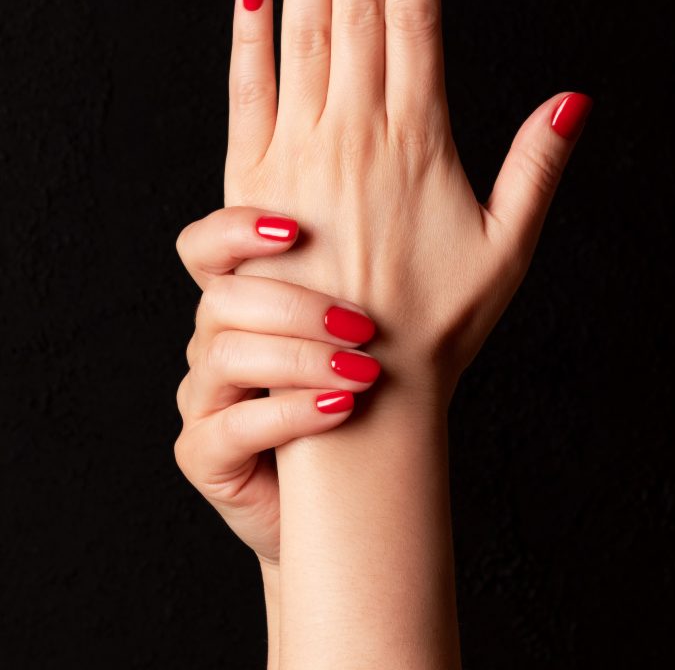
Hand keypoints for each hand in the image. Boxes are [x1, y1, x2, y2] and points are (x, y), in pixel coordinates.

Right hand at [174, 205, 380, 565]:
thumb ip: (380, 278)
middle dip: (294, 306)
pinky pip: (232, 426)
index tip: (293, 229)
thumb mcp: (370, 338)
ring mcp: (202, 401)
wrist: (344, 505)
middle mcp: (212, 345)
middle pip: (221, 299)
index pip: (204, 248)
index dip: (232, 230)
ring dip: (300, 359)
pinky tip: (339, 409)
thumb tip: (429, 212)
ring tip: (363, 371)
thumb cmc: (366, 408)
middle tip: (362, 325)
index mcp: (243, 306)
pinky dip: (290, 413)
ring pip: (225, 355)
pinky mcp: (202, 455)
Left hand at [223, 0, 591, 403]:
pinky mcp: (252, 181)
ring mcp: (297, 154)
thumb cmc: (437, 324)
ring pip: (304, 38)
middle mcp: (355, 133)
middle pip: (359, 12)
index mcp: (418, 139)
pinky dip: (247, 41)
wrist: (357, 388)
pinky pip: (245, 95)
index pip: (416, 20)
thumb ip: (538, 166)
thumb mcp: (509, 247)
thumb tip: (577, 98)